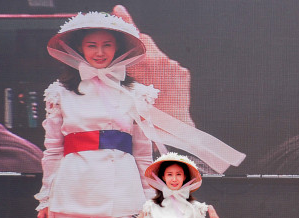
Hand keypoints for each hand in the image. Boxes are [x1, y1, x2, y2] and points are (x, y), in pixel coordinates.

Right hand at [112, 5, 194, 125]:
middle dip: (139, 49)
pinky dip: (165, 73)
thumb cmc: (149, 113)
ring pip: (159, 57)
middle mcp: (162, 60)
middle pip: (146, 43)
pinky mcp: (183, 72)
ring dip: (153, 65)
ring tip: (152, 84)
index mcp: (145, 63)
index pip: (134, 36)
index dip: (125, 21)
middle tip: (136, 65)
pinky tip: (163, 86)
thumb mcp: (128, 92)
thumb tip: (115, 62)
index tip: (119, 10)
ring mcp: (174, 66)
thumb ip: (122, 72)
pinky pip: (171, 67)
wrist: (173, 125)